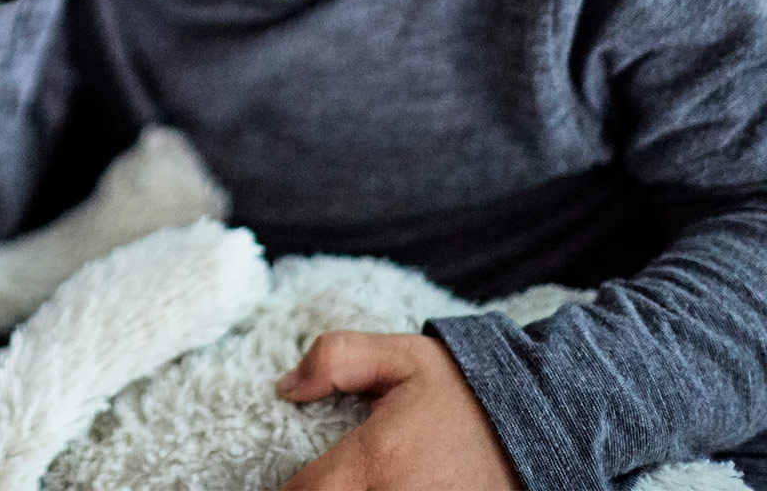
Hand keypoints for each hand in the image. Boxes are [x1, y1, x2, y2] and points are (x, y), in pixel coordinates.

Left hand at [279, 331, 521, 489]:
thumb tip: (286, 387)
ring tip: (352, 485)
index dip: (287, 489)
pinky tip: (388, 489)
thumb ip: (336, 358)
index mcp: (378, 461)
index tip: (292, 479)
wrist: (549, 428)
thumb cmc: (472, 395)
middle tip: (322, 482)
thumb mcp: (403, 358)